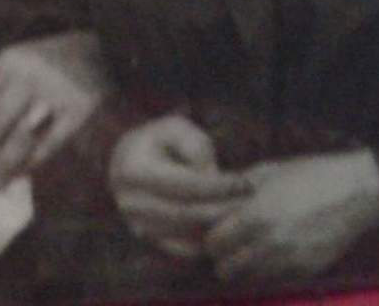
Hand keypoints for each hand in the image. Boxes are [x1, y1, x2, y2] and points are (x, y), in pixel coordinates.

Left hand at [0, 32, 108, 187]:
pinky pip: (51, 143)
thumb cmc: (48, 61)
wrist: (101, 49)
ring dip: (3, 164)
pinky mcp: (79, 111)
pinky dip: (34, 162)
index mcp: (6, 63)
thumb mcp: (17, 62)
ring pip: (21, 137)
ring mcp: (54, 94)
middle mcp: (27, 78)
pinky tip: (21, 175)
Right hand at [109, 114, 250, 259]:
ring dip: (219, 227)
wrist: (127, 161)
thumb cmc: (159, 141)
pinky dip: (208, 241)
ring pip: (188, 235)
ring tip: (243, 214)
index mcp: (135, 171)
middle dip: (224, 209)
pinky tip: (225, 226)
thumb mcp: (175, 128)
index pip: (186, 185)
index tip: (246, 183)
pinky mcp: (148, 240)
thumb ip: (194, 145)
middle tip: (251, 203)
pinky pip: (184, 249)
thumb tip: (209, 175)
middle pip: (189, 214)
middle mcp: (131, 202)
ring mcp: (137, 224)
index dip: (220, 186)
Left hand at [205, 150, 378, 282]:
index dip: (210, 238)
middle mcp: (270, 243)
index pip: (214, 243)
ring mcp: (290, 261)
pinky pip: (275, 281)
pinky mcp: (307, 271)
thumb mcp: (266, 172)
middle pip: (226, 267)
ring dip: (242, 268)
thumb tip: (211, 196)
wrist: (356, 194)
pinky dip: (266, 273)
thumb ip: (235, 189)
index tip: (214, 232)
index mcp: (256, 215)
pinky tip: (270, 256)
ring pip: (249, 279)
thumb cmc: (310, 175)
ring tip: (247, 252)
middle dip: (222, 257)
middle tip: (226, 246)